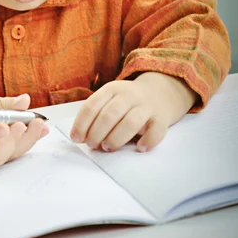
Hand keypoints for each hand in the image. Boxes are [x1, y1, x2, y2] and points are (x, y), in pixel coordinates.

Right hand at [0, 92, 48, 165]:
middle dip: (14, 140)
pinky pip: (11, 154)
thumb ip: (1, 103)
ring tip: (39, 124)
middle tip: (24, 124)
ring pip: (6, 156)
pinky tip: (40, 129)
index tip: (3, 127)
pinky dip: (26, 141)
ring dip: (26, 140)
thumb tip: (24, 100)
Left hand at [70, 72, 197, 151]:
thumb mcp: (110, 98)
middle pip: (109, 115)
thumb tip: (81, 137)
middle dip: (97, 133)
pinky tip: (140, 148)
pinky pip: (156, 130)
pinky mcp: (161, 118)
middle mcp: (129, 95)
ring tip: (108, 147)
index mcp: (112, 89)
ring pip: (130, 123)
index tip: (76, 138)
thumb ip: (96, 114)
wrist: (159, 93)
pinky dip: (148, 140)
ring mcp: (146, 106)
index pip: (92, 105)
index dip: (81, 124)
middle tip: (92, 145)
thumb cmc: (127, 102)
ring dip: (116, 138)